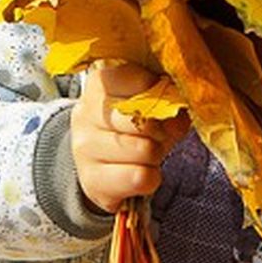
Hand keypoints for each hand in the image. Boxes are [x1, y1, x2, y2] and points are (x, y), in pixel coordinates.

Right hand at [70, 62, 189, 213]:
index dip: (162, 95)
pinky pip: (140, 178)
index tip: (163, 103)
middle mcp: (85, 114)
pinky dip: (151, 177)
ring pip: (144, 150)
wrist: (100, 159)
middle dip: (161, 129)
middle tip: (159, 134)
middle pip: (143, 120)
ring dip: (156, 154)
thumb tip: (177, 119)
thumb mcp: (149, 103)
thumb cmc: (129, 124)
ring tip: (148, 152)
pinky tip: (142, 171)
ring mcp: (84, 149)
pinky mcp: (91, 180)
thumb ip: (168, 100)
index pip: (140, 82)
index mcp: (100, 85)